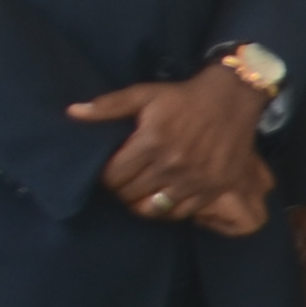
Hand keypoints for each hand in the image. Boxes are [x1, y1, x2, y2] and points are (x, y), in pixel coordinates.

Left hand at [72, 65, 273, 233]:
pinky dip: (168, 209)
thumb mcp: (145, 94)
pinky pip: (181, 212)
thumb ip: (108, 105)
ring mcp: (194, 178)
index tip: (110, 172)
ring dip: (141, 203)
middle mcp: (172, 163)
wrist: (233, 99)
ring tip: (140, 193)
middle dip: (121, 190)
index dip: (106, 177)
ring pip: (153, 208)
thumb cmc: (183, 97)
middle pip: (130, 194)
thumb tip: (72, 112)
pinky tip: (164, 198)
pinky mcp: (214, 187)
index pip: (113, 177)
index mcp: (151, 141)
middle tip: (124, 183)